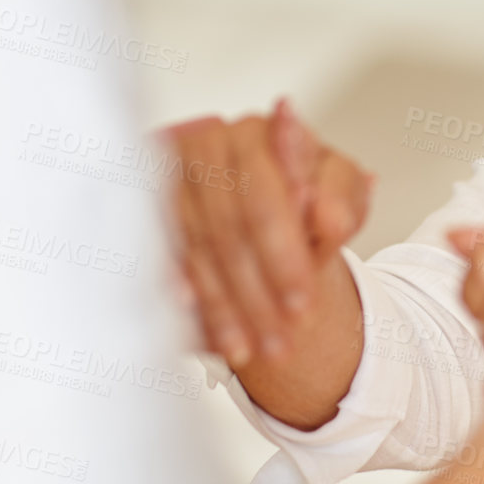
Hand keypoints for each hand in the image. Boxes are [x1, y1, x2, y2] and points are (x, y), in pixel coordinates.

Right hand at [164, 98, 373, 367]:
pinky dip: (186, 301)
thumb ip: (341, 200)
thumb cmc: (311, 197)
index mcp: (258, 133)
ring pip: (195, 252)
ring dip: (224, 310)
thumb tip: (329, 216)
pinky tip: (199, 332)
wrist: (273, 211)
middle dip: (255, 293)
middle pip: (225, 229)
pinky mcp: (143, 206)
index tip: (301, 303)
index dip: (283, 256)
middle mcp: (204, 143)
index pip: (263, 199)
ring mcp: (167, 174)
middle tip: (279, 342)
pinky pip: (162, 261)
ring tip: (249, 351)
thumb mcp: (339, 196)